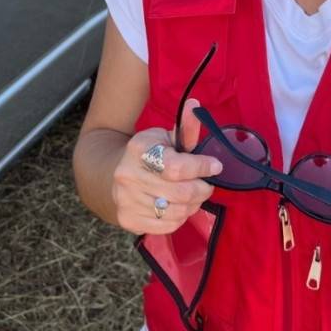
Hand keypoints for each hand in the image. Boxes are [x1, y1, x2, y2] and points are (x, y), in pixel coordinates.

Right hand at [111, 97, 222, 234]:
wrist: (115, 175)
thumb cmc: (150, 153)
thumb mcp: (166, 137)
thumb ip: (185, 127)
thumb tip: (195, 104)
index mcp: (139, 149)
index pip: (177, 166)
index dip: (202, 167)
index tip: (215, 166)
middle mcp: (128, 175)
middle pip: (180, 193)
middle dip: (202, 189)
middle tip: (207, 184)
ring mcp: (125, 200)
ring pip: (176, 212)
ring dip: (193, 205)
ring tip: (194, 195)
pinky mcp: (128, 220)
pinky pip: (167, 226)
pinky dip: (181, 218)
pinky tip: (180, 207)